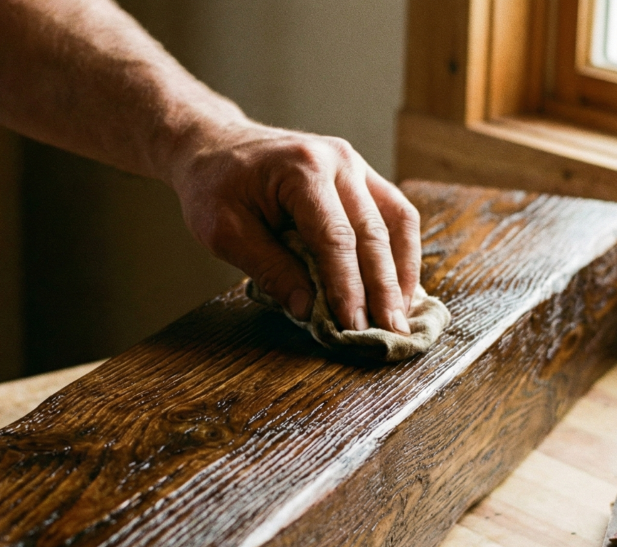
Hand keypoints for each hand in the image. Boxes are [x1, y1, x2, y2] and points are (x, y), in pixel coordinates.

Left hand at [168, 121, 420, 333]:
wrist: (214, 144)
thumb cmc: (214, 186)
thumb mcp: (225, 232)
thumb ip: (270, 269)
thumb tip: (309, 311)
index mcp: (303, 169)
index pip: (335, 238)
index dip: (348, 287)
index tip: (353, 326)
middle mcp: (338, 161)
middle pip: (374, 232)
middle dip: (383, 288)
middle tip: (390, 331)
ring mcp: (355, 165)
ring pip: (397, 221)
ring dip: (402, 271)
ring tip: (400, 314)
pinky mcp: (361, 176)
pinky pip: (394, 214)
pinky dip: (399, 252)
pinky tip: (399, 285)